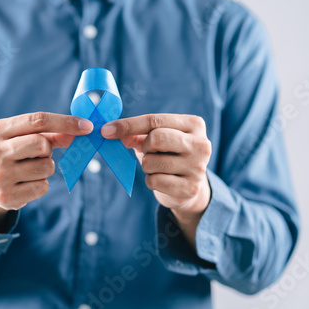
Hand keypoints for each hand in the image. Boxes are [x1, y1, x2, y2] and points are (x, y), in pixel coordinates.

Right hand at [0, 112, 92, 231]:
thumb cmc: (14, 154)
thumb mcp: (25, 137)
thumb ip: (53, 133)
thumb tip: (81, 131)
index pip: (38, 120)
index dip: (66, 122)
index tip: (88, 126)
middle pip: (41, 144)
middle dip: (48, 149)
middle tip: (40, 153)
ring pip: (46, 167)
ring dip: (46, 167)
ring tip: (30, 169)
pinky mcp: (6, 196)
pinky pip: (42, 187)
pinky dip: (41, 184)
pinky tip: (26, 183)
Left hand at [101, 114, 211, 247]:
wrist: (189, 187)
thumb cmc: (169, 156)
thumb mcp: (156, 140)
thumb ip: (136, 134)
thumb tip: (112, 132)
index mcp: (194, 125)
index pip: (155, 120)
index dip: (128, 125)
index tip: (106, 130)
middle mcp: (201, 144)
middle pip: (155, 138)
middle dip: (144, 147)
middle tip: (148, 152)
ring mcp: (198, 167)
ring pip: (151, 162)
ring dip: (146, 166)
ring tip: (158, 167)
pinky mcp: (190, 188)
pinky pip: (154, 181)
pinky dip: (150, 181)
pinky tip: (161, 180)